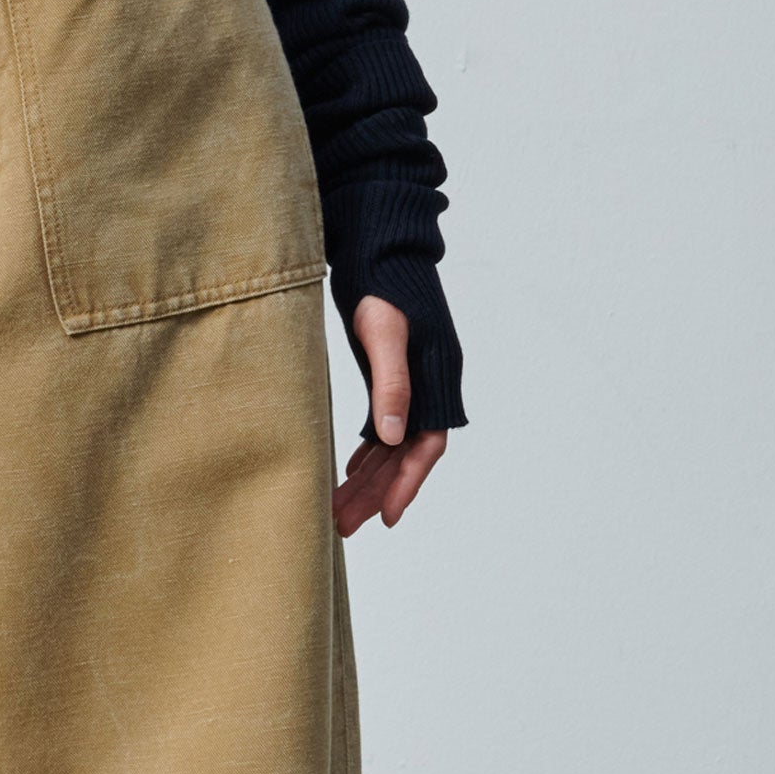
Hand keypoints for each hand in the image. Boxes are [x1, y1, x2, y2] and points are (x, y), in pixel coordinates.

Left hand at [334, 298, 446, 535]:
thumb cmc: (383, 284)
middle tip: (343, 526)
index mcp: (436, 379)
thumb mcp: (383, 333)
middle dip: (377, 492)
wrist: (380, 247)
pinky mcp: (391, 375)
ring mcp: (411, 382)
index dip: (407, 484)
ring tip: (337, 510)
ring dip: (367, 477)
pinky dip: (368, 451)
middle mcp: (429, 387)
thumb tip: (394, 436)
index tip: (388, 519)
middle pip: (404, 453)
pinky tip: (349, 469)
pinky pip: (383, 426)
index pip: (426, 446)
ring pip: (390, 444)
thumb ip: (391, 384)